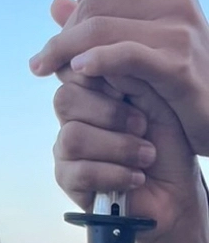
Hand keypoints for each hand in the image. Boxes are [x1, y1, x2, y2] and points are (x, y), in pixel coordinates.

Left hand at [30, 0, 208, 155]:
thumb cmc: (179, 85)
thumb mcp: (143, 44)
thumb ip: (104, 22)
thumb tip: (56, 4)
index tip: (64, 31)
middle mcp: (174, 0)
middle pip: (95, 4)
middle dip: (62, 33)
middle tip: (43, 61)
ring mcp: (178, 31)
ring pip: (100, 28)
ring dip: (64, 50)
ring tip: (45, 69)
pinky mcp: (176, 65)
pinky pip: (125, 55)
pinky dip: (96, 61)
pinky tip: (78, 70)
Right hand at [52, 66, 200, 242]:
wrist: (177, 192)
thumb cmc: (169, 143)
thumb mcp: (154, 94)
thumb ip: (121, 66)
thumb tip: (82, 50)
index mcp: (92, 88)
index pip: (72, 68)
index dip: (101, 78)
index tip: (131, 93)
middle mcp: (76, 116)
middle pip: (64, 99)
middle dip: (111, 114)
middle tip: (143, 126)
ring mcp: (68, 149)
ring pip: (72, 137)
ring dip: (118, 147)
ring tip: (146, 156)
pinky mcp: (70, 181)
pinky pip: (78, 172)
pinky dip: (114, 174)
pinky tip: (136, 177)